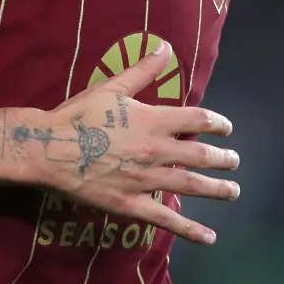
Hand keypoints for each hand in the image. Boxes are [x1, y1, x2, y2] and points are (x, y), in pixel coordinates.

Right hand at [0, 42, 239, 244]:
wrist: (48, 148)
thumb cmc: (78, 115)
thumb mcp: (112, 86)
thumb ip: (143, 70)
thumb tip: (166, 47)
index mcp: (152, 120)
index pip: (196, 119)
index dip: (216, 123)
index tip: (226, 128)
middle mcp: (155, 150)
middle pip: (199, 155)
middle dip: (221, 158)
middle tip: (235, 161)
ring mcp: (145, 179)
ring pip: (190, 185)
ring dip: (216, 188)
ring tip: (233, 191)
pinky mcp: (131, 204)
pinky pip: (166, 219)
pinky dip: (190, 229)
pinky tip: (209, 236)